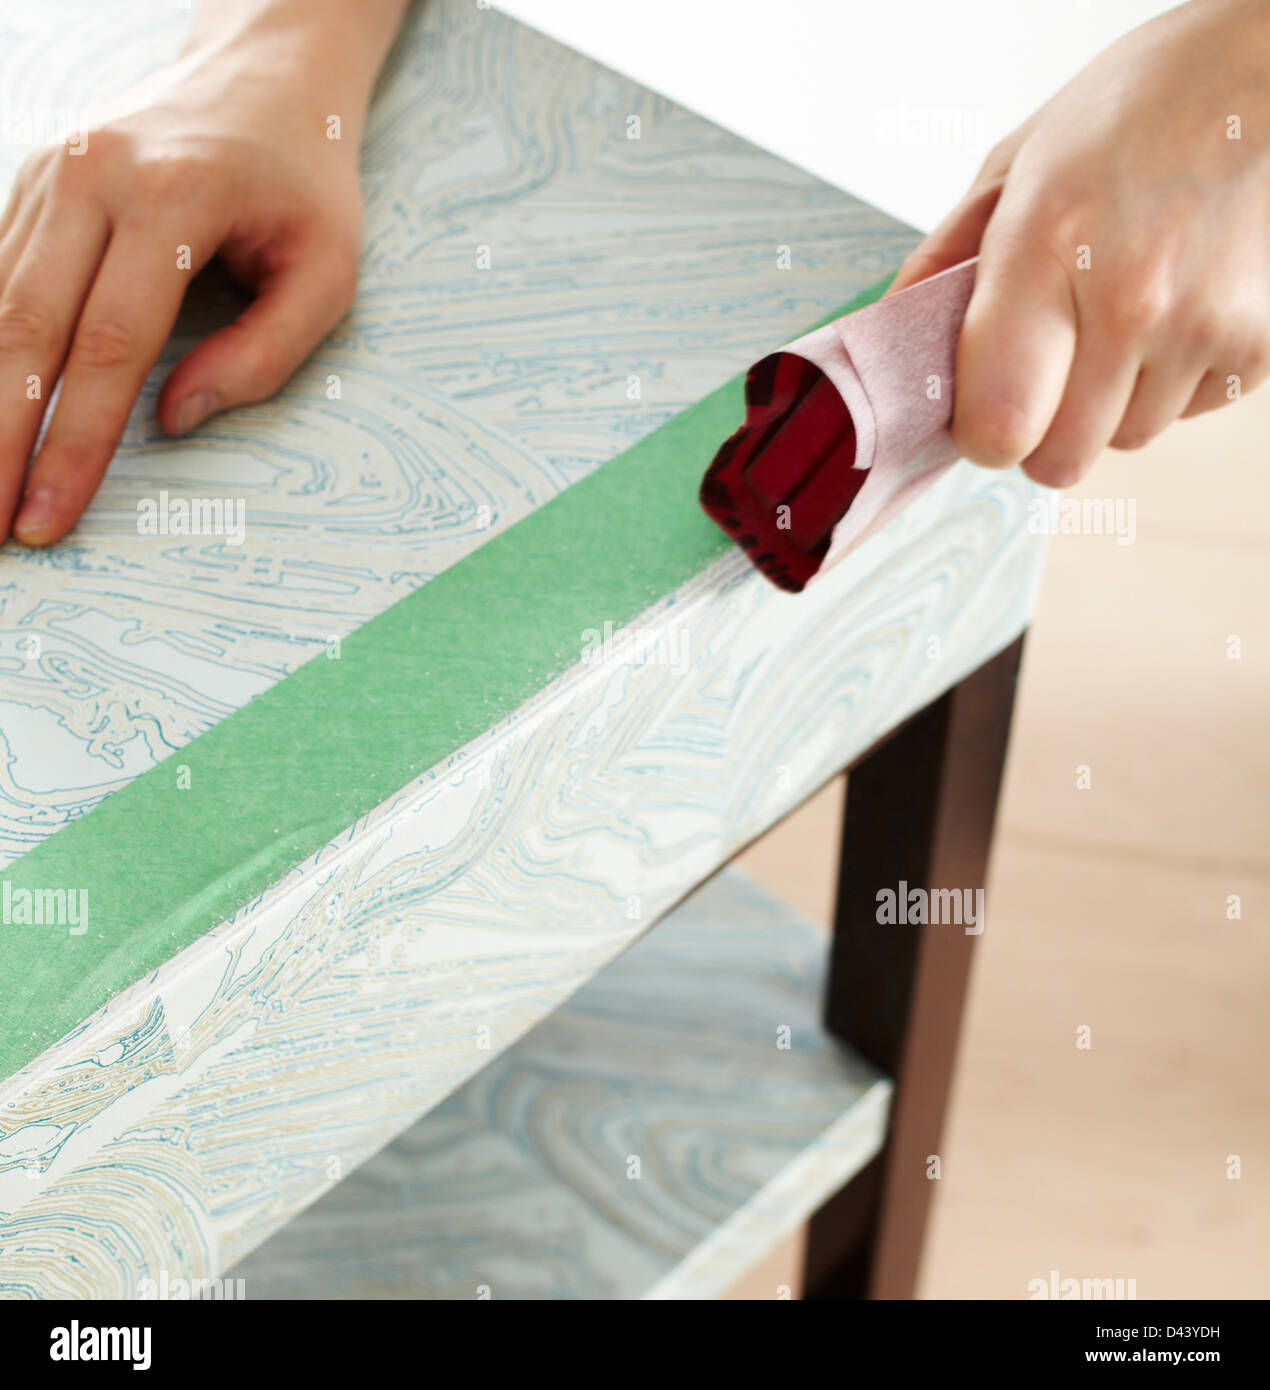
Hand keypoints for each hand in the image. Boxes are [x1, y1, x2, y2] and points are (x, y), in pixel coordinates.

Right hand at [0, 0, 406, 546]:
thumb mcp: (327, 272)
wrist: (265, 78)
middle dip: (0, 439)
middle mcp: (88, 176)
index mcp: (168, 197)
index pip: (108, 346)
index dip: (73, 443)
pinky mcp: (28, 181)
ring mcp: (45, 172)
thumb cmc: (306, 185)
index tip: (49, 517)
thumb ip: (264, 354)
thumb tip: (172, 421)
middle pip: (25, 329)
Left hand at [887, 0, 1269, 487]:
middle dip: (1040, 433)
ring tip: (1117, 319)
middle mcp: (1129, 299)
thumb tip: (890, 338)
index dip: (982, 433)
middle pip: (1058, 462)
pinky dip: (1167, 386)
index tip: (983, 405)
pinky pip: (1184, 418)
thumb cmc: (1142, 106)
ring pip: (1122, 442)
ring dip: (1106, 405)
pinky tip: (1171, 314)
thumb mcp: (1019, 161)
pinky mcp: (1257, 346)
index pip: (997, 426)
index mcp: (1046, 246)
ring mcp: (1201, 327)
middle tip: (1044, 372)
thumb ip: (945, 259)